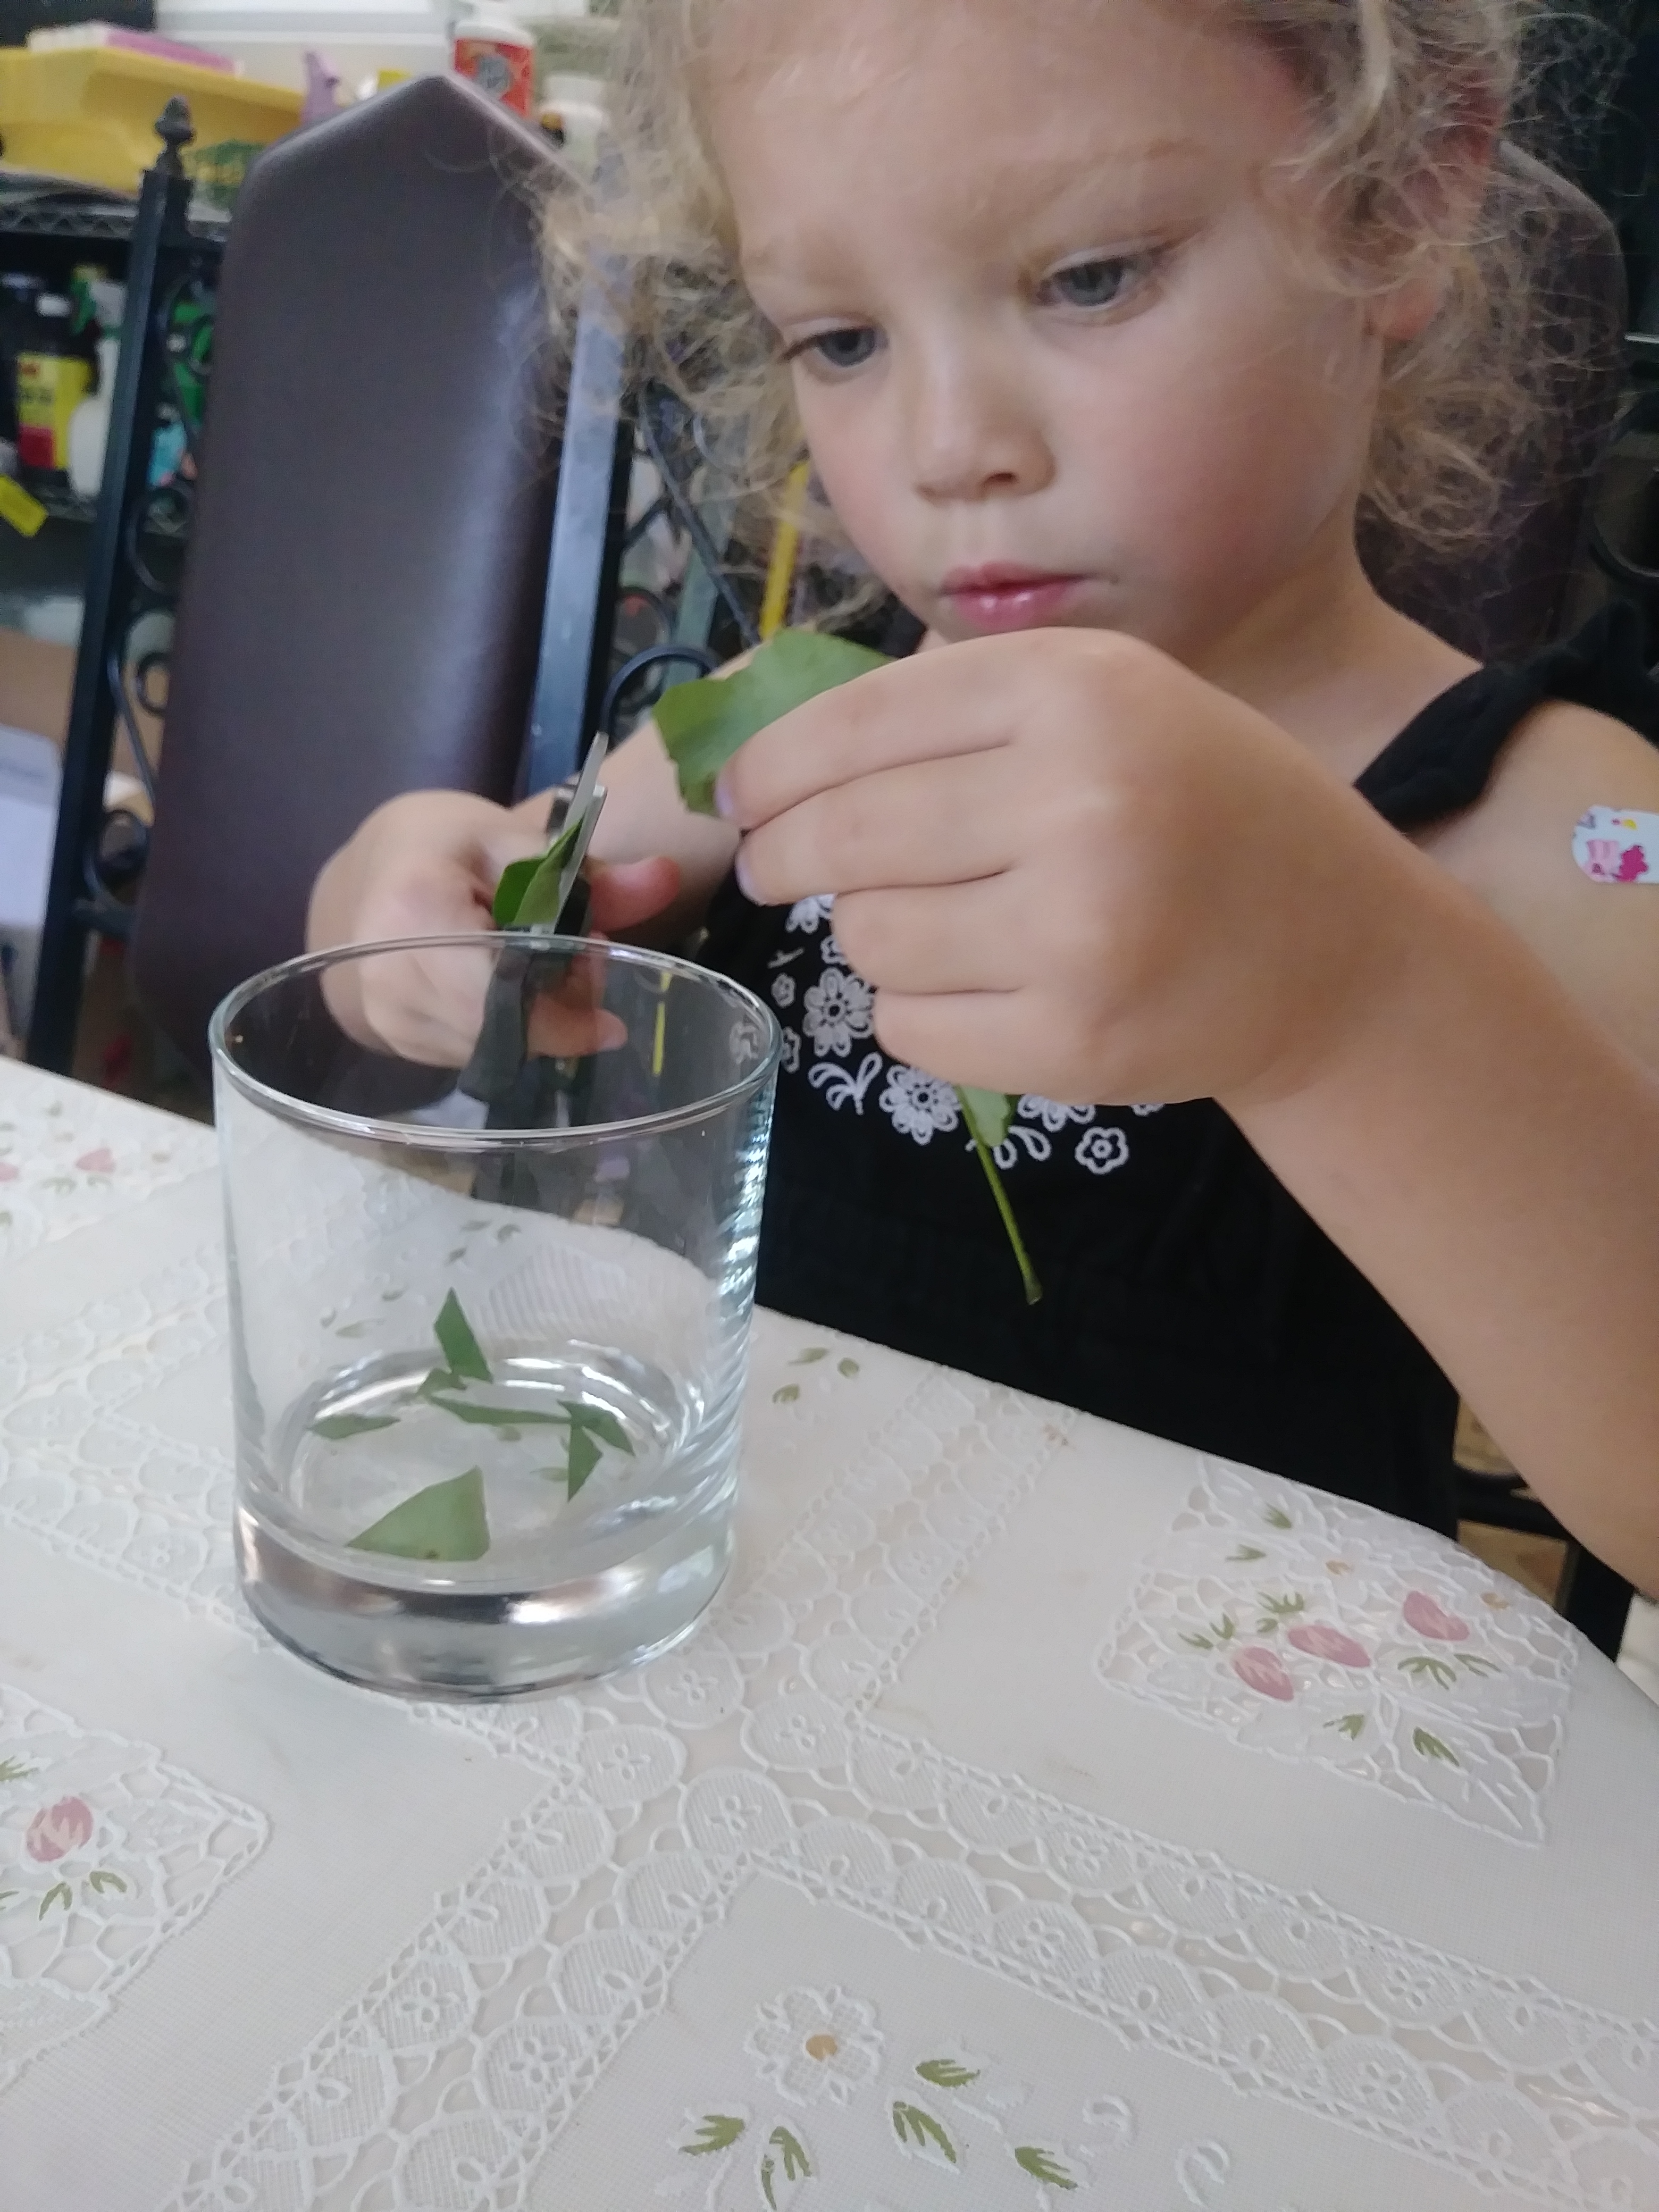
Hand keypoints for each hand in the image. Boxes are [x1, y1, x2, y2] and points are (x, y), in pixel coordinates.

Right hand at [308, 789, 679, 1064]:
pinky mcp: (395, 1043)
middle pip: (502, 1032)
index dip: (563, 1015)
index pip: (500, 997)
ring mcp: (386, 1020)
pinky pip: (474, 1055)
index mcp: (414, 913)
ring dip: (537, 1023)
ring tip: (547, 970)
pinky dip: (508, 1030)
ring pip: (492, 1051)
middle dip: (559, 1013)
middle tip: (584, 966)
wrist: (370, 871)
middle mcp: (390, 979)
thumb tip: (665, 881)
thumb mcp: (515, 839)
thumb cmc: (443, 845)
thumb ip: (591, 872)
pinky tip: (513, 989)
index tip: (609, 1014)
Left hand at [718, 630, 1422, 1107]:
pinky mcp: (1073, 1040)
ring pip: (870, 939)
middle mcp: (1076, 799)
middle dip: (783, 856)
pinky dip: (917, 1012)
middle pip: (844, 836)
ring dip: (874, 934)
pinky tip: (982, 988)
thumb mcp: (1110, 702)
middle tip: (773, 868)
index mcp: (1077, 690)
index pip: (857, 724)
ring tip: (938, 923)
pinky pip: (908, 1026)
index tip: (737, 798)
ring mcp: (1078, 930)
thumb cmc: (1201, 809)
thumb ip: (964, 706)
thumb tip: (778, 755)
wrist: (1333, 951)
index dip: (770, 767)